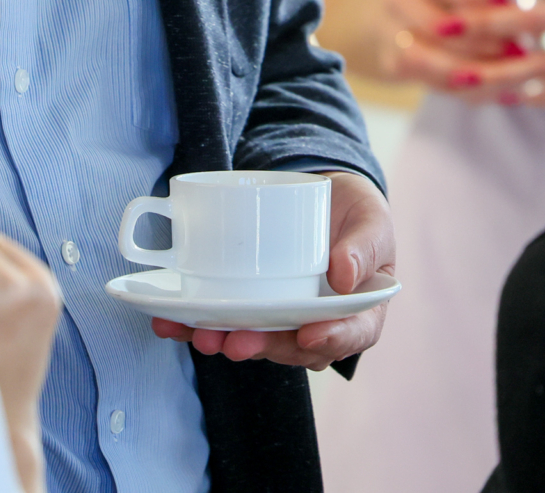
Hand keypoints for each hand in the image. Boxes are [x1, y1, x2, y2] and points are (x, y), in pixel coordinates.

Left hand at [149, 171, 392, 370]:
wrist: (326, 197)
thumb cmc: (358, 216)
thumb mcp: (373, 221)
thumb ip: (364, 246)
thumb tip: (345, 276)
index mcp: (359, 312)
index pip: (352, 335)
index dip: (331, 341)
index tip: (309, 336)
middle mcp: (319, 324)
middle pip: (295, 347)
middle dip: (264, 347)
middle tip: (237, 342)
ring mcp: (282, 318)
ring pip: (257, 339)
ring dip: (226, 341)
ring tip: (203, 336)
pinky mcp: (250, 304)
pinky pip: (225, 320)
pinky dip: (196, 324)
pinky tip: (171, 323)